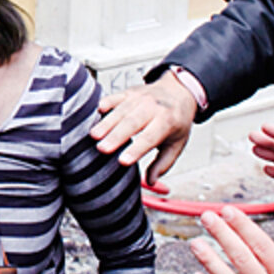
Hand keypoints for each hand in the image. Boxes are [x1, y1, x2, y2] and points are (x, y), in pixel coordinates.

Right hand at [91, 70, 195, 184]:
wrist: (179, 91)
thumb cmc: (176, 120)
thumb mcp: (177, 143)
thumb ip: (163, 164)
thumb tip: (151, 181)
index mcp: (168, 122)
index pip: (150, 138)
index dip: (136, 150)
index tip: (122, 161)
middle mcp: (153, 108)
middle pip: (132, 123)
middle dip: (116, 136)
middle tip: (102, 149)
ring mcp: (140, 98)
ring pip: (121, 111)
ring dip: (107, 123)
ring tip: (94, 136)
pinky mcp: (129, 92)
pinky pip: (116, 96)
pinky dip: (106, 102)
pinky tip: (97, 111)